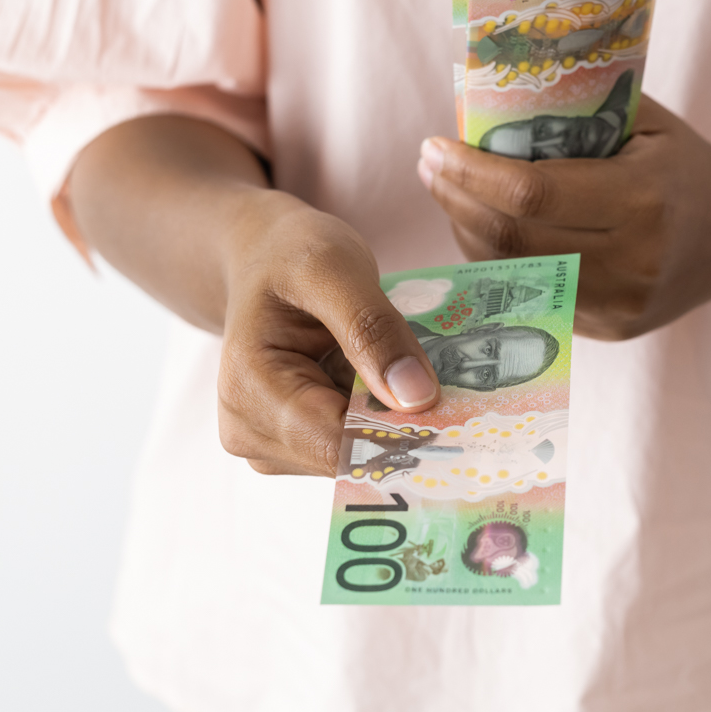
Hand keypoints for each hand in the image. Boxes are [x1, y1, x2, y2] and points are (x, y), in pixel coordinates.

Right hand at [215, 198, 441, 475]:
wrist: (262, 256)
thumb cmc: (289, 255)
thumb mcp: (334, 269)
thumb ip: (373, 329)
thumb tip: (417, 399)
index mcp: (248, 390)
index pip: (335, 443)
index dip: (400, 435)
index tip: (462, 418)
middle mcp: (249, 430)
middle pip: (348, 456)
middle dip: (403, 428)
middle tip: (460, 395)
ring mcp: (269, 443)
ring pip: (356, 456)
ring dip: (396, 423)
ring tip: (423, 378)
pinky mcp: (294, 444)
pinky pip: (352, 445)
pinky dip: (382, 419)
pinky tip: (399, 386)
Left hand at [417, 97, 710, 340]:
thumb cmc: (682, 163)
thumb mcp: (644, 122)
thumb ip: (576, 110)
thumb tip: (487, 96)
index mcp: (643, 200)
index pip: (532, 193)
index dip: (471, 173)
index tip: (435, 147)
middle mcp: (632, 260)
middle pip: (512, 238)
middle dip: (456, 200)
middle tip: (430, 165)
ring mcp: (620, 304)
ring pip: (512, 272)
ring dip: (466, 231)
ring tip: (448, 191)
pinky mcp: (610, 329)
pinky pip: (532, 294)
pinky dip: (496, 260)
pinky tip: (482, 226)